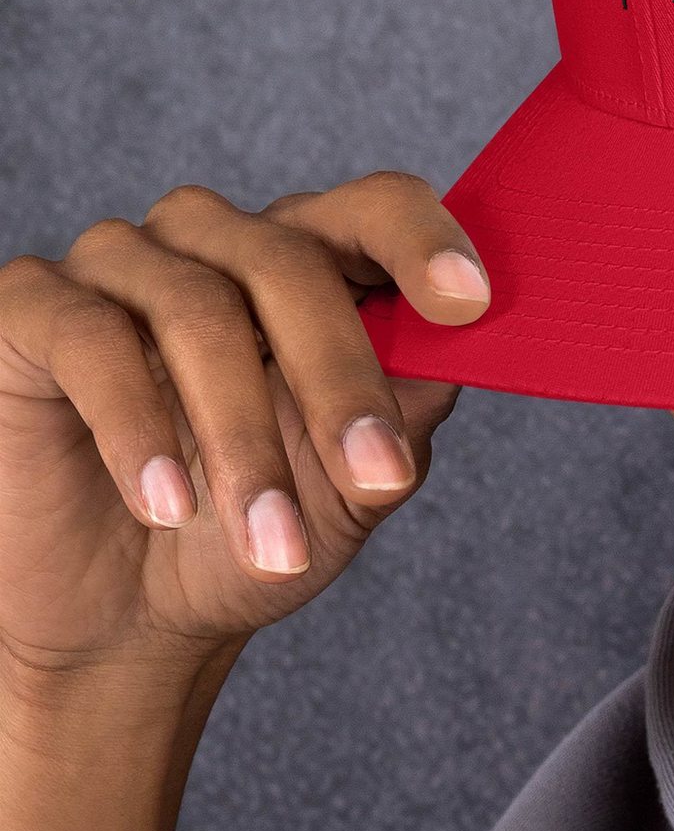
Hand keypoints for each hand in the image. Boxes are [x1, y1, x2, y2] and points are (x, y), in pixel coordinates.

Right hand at [0, 172, 486, 684]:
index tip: (470, 305)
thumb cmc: (259, 529)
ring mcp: (122, 265)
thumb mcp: (357, 481)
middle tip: (376, 478)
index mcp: (313, 261)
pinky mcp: (33, 308)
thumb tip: (473, 345)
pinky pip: (91, 340)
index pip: (374, 208)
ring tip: (269, 540)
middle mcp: (219, 241)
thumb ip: (411, 406)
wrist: (134, 621)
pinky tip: (167, 505)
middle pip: (290, 261)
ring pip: (196, 309)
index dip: (423, 242)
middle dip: (340, 379)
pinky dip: (137, 427)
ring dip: (243, 437)